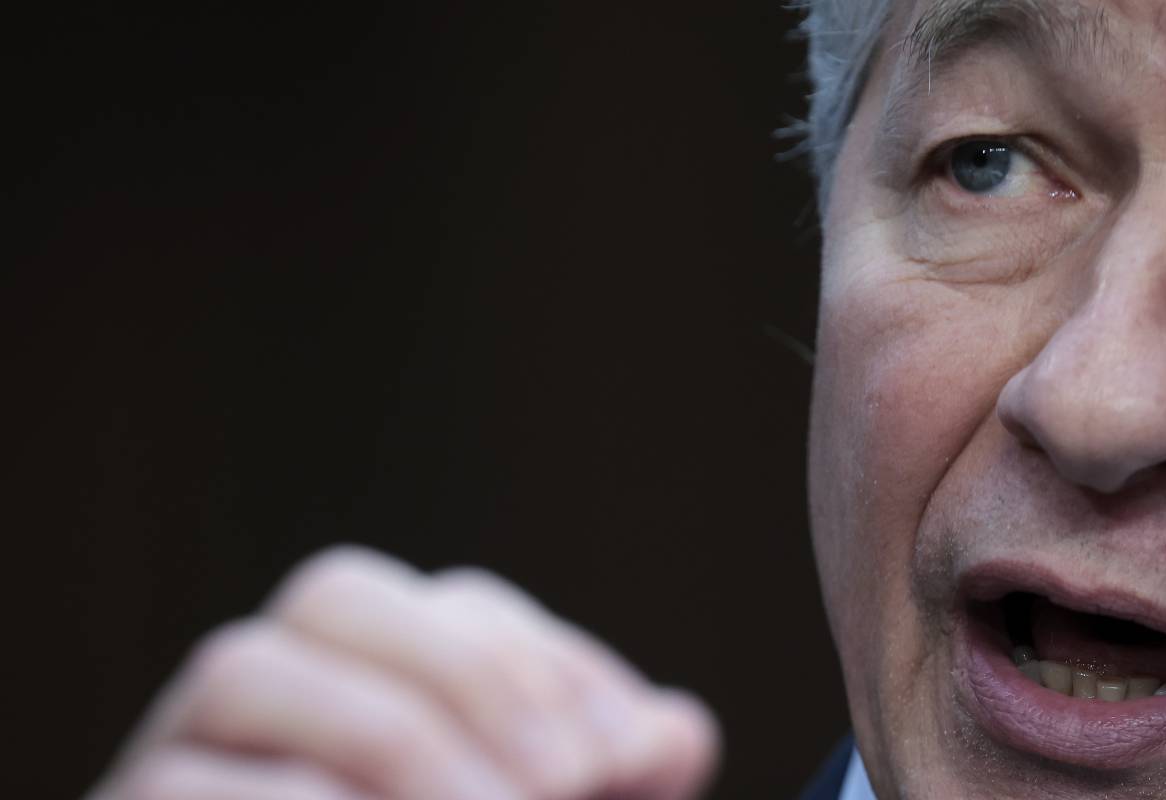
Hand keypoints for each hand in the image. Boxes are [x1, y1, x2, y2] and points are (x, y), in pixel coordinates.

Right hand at [88, 546, 720, 799]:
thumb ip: (606, 775)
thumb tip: (678, 731)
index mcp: (371, 680)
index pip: (457, 608)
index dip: (555, 668)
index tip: (633, 755)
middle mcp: (269, 695)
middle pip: (338, 591)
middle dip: (472, 672)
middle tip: (567, 784)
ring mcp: (183, 752)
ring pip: (244, 666)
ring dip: (392, 736)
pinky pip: (186, 783)